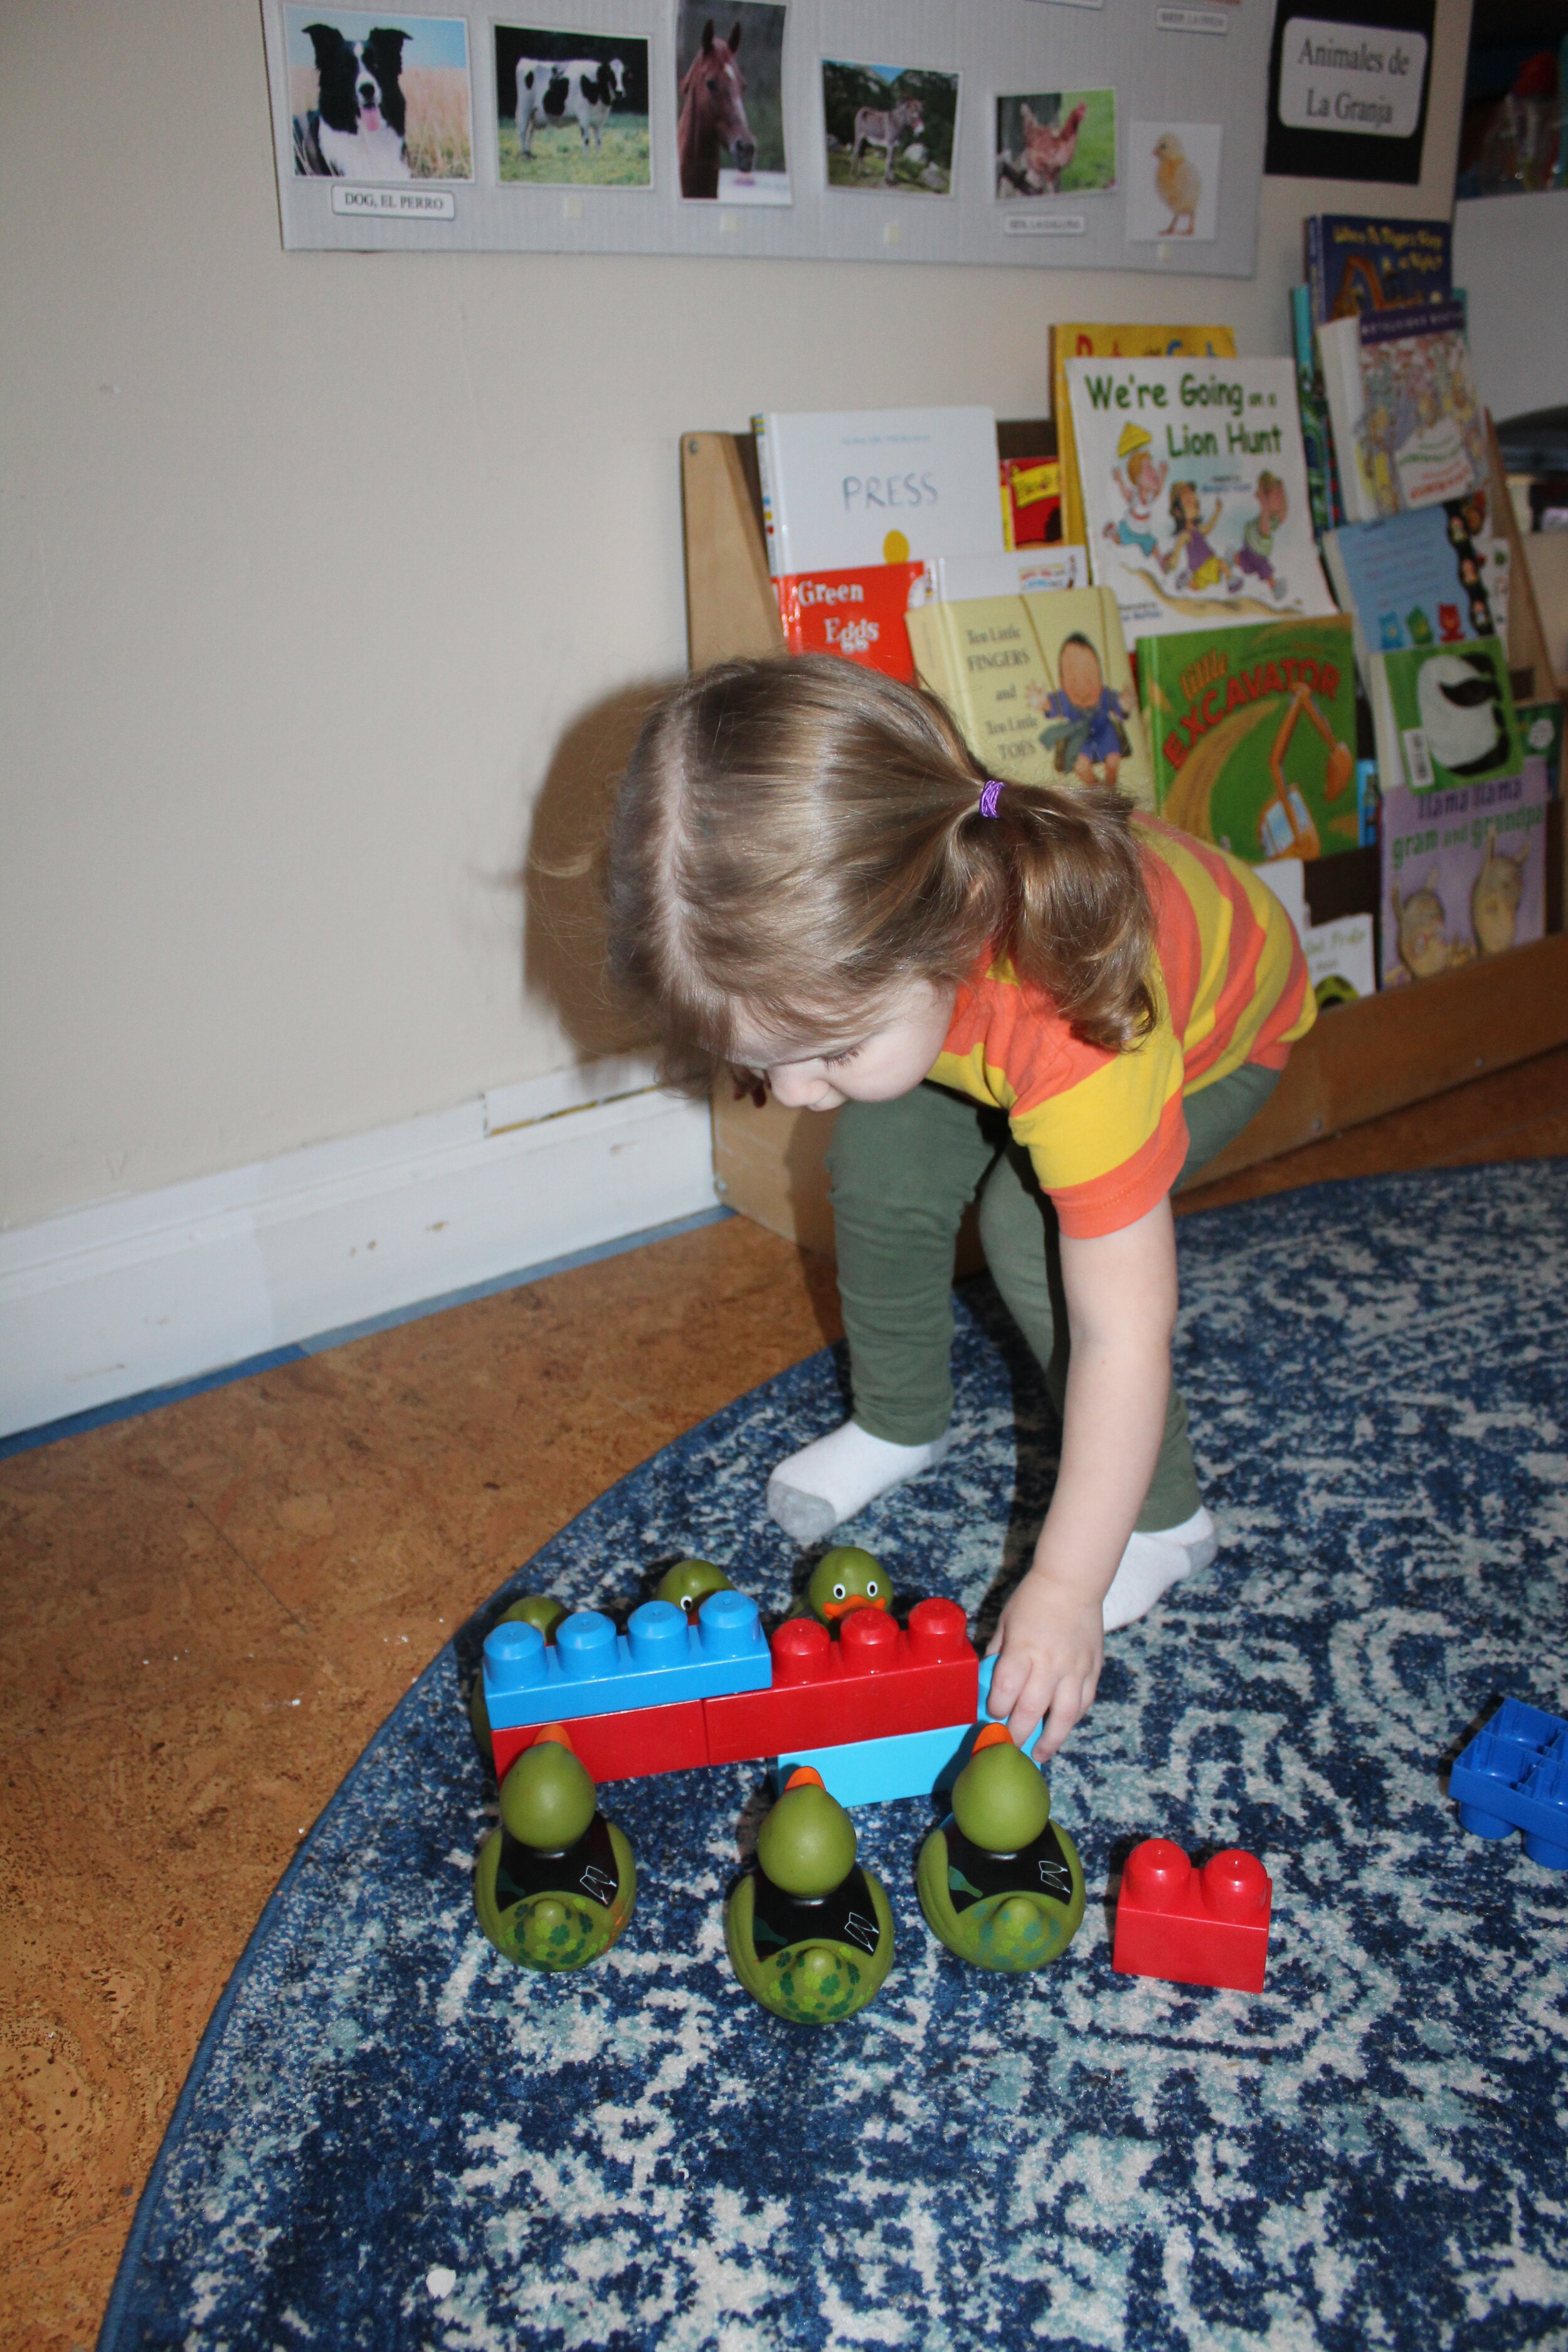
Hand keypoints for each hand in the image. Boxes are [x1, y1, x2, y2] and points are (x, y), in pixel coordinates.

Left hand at [984, 1570, 1103, 1760]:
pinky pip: (1084, 1703)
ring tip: (1039, 1754)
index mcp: (1023, 1649)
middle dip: (1019, 1734)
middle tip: (1009, 1748)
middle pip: (1033, 1709)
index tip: (992, 1715)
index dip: (997, 1708)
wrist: (1073, 1582)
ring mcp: (1075, 1669)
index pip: (1007, 1689)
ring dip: (1051, 1740)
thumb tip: (986, 1681)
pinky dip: (1073, 1719)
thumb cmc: (1032, 1600)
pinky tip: (1062, 1728)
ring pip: (1065, 1716)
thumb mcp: (1006, 1622)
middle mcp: (1050, 1663)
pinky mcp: (1093, 1670)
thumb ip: (997, 1654)